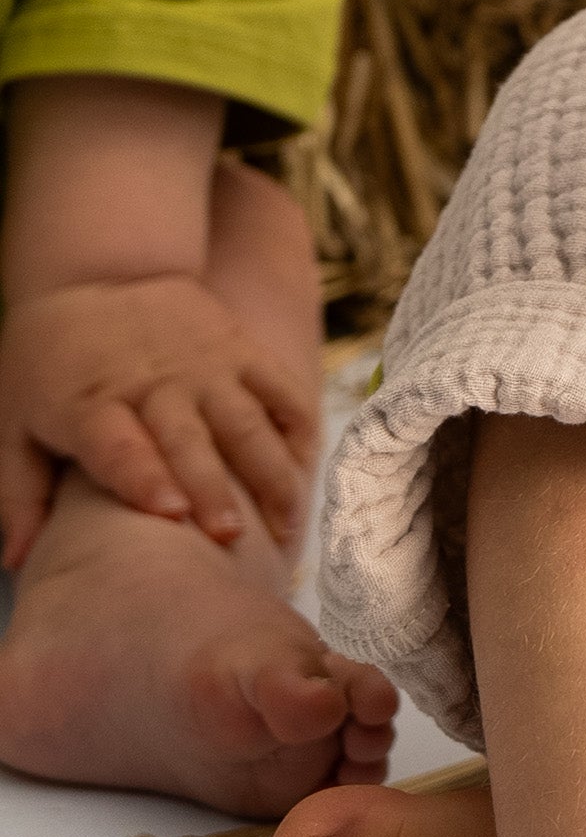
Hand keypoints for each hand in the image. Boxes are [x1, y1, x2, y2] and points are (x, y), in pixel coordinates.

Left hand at [0, 266, 320, 564]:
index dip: (145, 478)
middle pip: (189, 441)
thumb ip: (19, 494)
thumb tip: (18, 562)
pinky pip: (281, 389)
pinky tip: (305, 474)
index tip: (170, 514)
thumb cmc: (48, 365)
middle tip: (233, 538)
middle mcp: (153, 384)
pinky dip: (299, 430)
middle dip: (213, 489)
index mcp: (91, 404)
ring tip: (285, 526)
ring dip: (269, 474)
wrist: (95, 274)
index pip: (120, 445)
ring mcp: (205, 364)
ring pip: (248, 422)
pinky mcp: (241, 348)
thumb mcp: (13, 424)